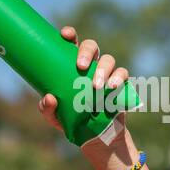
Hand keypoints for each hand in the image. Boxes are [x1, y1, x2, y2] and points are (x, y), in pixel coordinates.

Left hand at [38, 25, 137, 169]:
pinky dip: (118, 78)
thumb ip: (47, 108)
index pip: (71, 43)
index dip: (69, 34)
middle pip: (91, 46)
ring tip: (96, 86)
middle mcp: (90, 65)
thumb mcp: (54, 117)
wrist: (95, 136)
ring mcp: (106, 73)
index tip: (66, 35)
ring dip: (102, 69)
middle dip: (86, 52)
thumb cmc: (71, 120)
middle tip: (80, 66)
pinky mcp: (120, 84)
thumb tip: (50, 97)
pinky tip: (112, 87)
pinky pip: (123, 74)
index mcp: (72, 65)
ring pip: (108, 59)